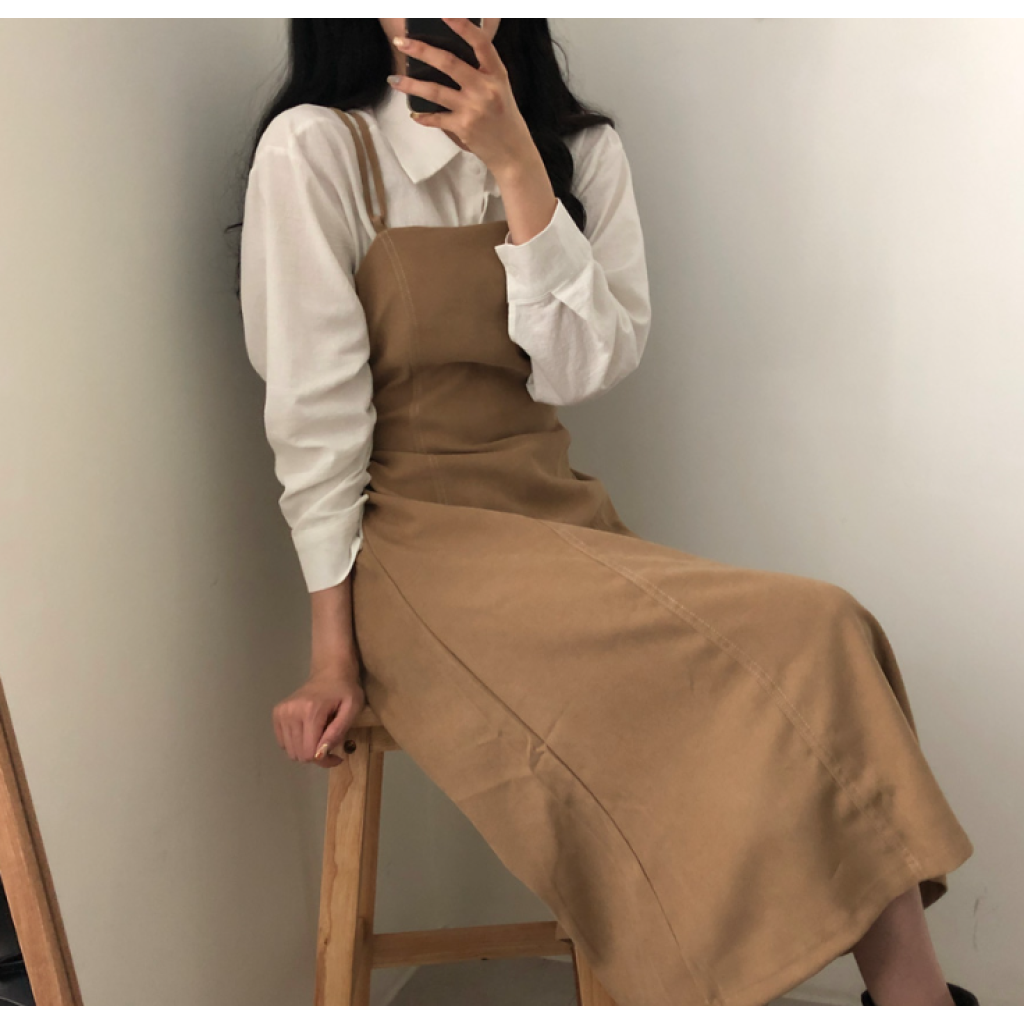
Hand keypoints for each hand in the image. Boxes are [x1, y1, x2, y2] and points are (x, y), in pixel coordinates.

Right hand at [272, 658, 365, 768]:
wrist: (330, 671)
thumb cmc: (345, 690)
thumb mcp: (352, 709)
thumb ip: (337, 732)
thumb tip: (320, 754)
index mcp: (310, 712)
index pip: (309, 753)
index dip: (324, 760)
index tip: (337, 756)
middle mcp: (291, 712)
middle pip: (298, 754)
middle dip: (316, 756)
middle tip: (329, 745)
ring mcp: (281, 712)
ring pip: (290, 751)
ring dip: (306, 750)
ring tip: (319, 736)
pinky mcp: (277, 713)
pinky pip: (283, 742)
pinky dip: (296, 743)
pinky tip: (308, 731)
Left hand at [389, 18, 535, 178]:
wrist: (513, 153)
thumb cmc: (505, 117)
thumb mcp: (500, 88)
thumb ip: (483, 69)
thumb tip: (457, 48)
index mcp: (497, 74)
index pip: (480, 43)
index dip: (462, 26)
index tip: (444, 13)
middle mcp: (485, 89)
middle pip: (449, 63)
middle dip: (421, 50)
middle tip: (401, 42)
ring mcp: (473, 109)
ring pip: (435, 91)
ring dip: (411, 85)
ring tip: (394, 79)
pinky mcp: (463, 127)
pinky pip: (437, 118)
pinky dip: (423, 117)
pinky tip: (414, 114)